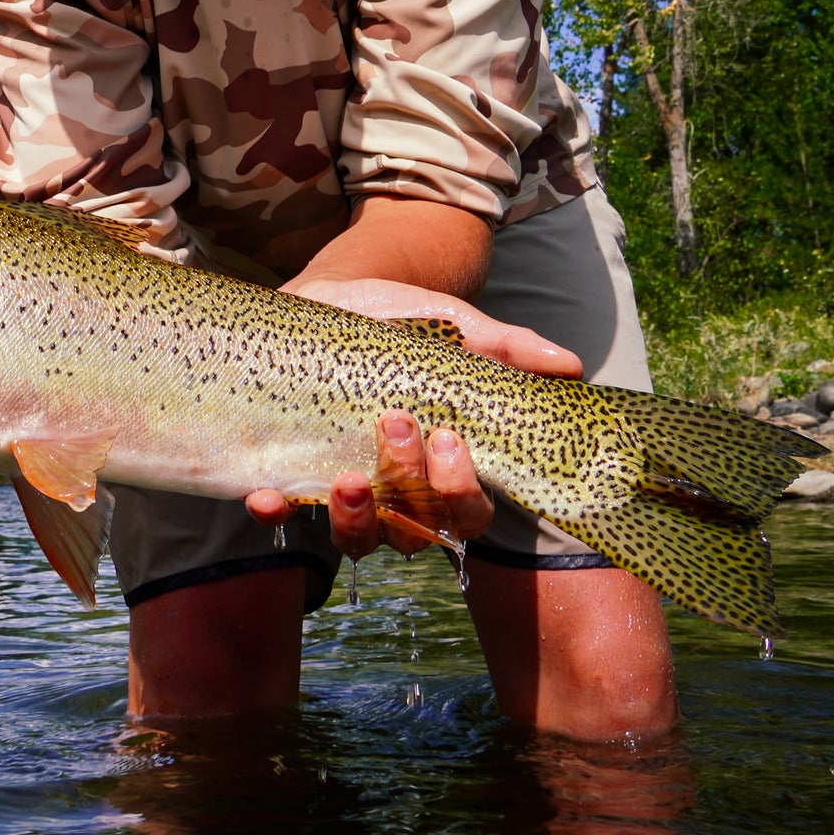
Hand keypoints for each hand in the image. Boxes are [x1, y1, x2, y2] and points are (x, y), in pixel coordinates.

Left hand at [244, 277, 578, 558]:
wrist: (327, 296)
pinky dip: (276, 512)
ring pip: (356, 538)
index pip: (466, 511)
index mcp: (441, 466)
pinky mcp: (291, 472)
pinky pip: (284, 513)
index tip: (449, 439)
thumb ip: (502, 346)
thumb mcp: (449, 325)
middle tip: (394, 425)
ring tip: (344, 480)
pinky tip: (266, 497)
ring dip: (352, 518)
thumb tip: (568, 365)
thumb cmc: (399, 321)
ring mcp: (342, 487)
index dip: (461, 491)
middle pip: (413, 530)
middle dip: (408, 486)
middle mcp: (396, 492)